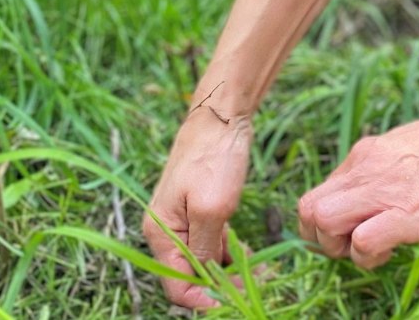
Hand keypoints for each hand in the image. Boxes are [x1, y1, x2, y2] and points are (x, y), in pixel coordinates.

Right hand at [143, 107, 254, 310]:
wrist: (221, 117)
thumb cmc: (213, 159)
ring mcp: (183, 220)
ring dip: (227, 271)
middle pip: (189, 275)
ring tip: (256, 273)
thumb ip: (204, 249)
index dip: (203, 299)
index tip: (233, 301)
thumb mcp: (212, 209)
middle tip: (252, 285)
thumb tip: (205, 279)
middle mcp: (167, 231)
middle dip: (219, 286)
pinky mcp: (199, 210)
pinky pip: (210, 243)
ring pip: (202, 261)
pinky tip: (248, 256)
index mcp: (161, 233)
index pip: (176, 285)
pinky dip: (227, 253)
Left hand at [296, 101, 418, 269]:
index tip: (352, 227)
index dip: (327, 219)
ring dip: (339, 247)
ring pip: (322, 222)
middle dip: (321, 237)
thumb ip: (386, 165)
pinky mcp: (401, 216)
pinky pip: (361, 243)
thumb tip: (385, 186)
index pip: (320, 192)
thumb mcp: (408, 146)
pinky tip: (391, 250)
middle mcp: (362, 170)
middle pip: (308, 209)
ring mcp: (379, 191)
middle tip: (351, 244)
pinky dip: (368, 255)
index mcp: (365, 155)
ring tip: (370, 249)